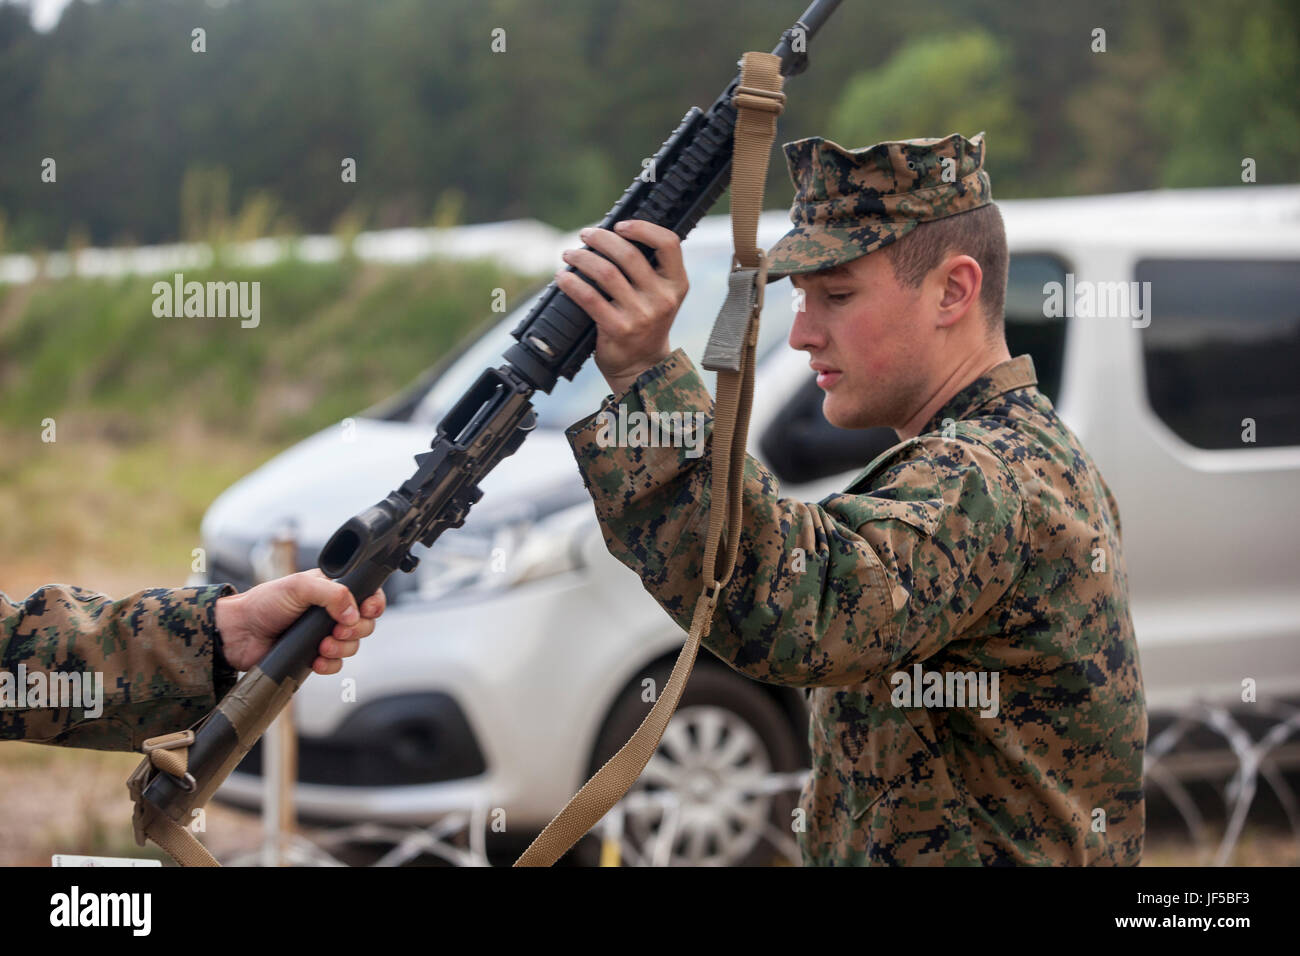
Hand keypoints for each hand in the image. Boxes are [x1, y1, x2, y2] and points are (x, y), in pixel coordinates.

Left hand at [213, 569, 386, 674]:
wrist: (239, 633)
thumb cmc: (263, 603)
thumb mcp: (300, 586)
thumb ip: (333, 594)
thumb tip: (354, 614)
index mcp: (332, 590)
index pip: (368, 595)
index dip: (373, 604)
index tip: (366, 610)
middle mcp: (332, 612)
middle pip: (365, 623)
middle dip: (356, 630)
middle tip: (337, 629)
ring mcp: (324, 635)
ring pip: (353, 646)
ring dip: (341, 648)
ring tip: (322, 645)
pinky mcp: (315, 656)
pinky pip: (337, 664)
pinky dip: (330, 664)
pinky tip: (316, 660)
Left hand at [554, 219, 688, 395]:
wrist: (641, 366)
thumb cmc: (645, 324)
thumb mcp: (660, 296)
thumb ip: (648, 270)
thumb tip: (611, 236)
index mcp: (676, 284)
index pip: (669, 243)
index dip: (643, 228)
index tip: (620, 225)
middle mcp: (662, 298)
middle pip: (629, 254)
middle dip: (602, 238)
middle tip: (585, 235)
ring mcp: (641, 315)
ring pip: (606, 273)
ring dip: (582, 258)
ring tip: (570, 254)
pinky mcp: (618, 329)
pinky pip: (589, 298)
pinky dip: (572, 283)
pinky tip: (563, 278)